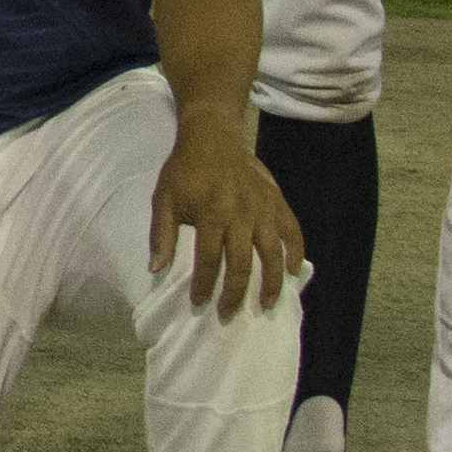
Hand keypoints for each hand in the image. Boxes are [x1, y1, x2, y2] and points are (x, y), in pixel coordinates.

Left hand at [146, 120, 306, 318]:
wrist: (212, 137)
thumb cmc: (184, 171)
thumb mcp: (164, 200)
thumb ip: (161, 235)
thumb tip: (155, 269)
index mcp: (210, 214)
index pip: (207, 259)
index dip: (204, 284)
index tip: (199, 302)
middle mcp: (240, 214)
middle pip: (241, 263)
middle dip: (235, 293)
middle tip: (228, 314)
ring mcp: (263, 208)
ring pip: (272, 253)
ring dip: (271, 282)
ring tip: (266, 304)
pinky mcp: (277, 201)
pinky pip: (293, 231)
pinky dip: (296, 253)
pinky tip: (294, 273)